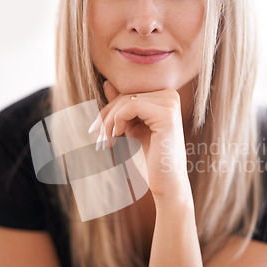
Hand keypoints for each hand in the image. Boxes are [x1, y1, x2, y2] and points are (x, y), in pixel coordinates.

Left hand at [89, 81, 191, 199]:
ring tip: (106, 141)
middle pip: (127, 96)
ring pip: (127, 100)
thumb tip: (108, 83)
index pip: (129, 94)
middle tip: (98, 138)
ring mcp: (171, 104)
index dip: (109, 110)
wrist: (165, 184)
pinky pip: (132, 106)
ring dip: (110, 121)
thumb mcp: (131, 129)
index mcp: (165, 98)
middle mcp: (171, 96)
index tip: (95, 129)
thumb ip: (123, 108)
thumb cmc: (149, 159)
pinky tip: (117, 136)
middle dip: (107, 116)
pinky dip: (118, 121)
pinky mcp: (167, 114)